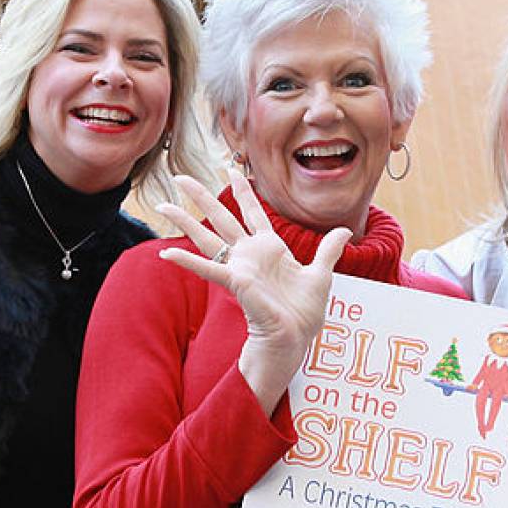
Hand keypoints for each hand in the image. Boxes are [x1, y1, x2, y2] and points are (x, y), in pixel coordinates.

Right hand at [155, 171, 350, 411]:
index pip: (253, 212)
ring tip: (162, 204)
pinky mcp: (235, 281)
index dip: (243, 192)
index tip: (234, 170)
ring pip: (207, 237)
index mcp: (270, 248)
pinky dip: (187, 261)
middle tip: (181, 177)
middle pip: (221, 218)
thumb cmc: (304, 311)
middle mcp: (249, 254)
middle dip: (201, 197)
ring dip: (184, 220)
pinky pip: (207, 268)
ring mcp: (239, 266)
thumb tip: (345, 230)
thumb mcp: (321, 274)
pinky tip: (166, 253)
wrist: (296, 337)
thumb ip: (328, 250)